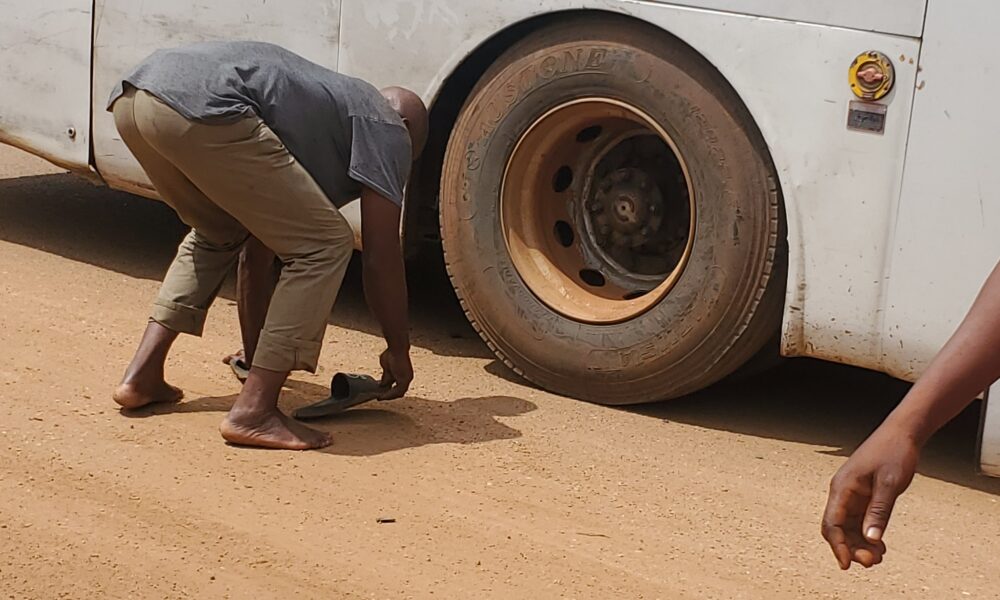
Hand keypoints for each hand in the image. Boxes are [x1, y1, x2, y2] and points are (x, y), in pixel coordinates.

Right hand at [378, 348, 412, 399]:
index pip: (398, 387)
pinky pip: (397, 391)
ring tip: (380, 398)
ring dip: (389, 396)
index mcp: (405, 374)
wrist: (396, 348)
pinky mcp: (405, 380)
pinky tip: (383, 395)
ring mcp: (407, 379)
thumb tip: (382, 385)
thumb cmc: (392, 354)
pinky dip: (390, 394)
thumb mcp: (387, 368)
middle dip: (390, 396)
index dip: (390, 391)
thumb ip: (386, 377)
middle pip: (399, 392)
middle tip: (381, 397)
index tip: (382, 393)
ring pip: (399, 393)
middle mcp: (408, 377)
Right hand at [821, 424, 919, 569]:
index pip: (832, 524)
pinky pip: (859, 521)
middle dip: (851, 548)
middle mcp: (843, 493)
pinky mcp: (863, 496)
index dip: (837, 546)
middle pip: (838, 529)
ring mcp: (852, 495)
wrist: (902, 433)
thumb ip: (879, 511)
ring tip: (878, 557)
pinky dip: (867, 535)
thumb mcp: (889, 483)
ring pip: (848, 528)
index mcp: (842, 488)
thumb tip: (871, 539)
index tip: (847, 565)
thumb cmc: (893, 453)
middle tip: (872, 562)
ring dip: (859, 545)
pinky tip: (879, 545)